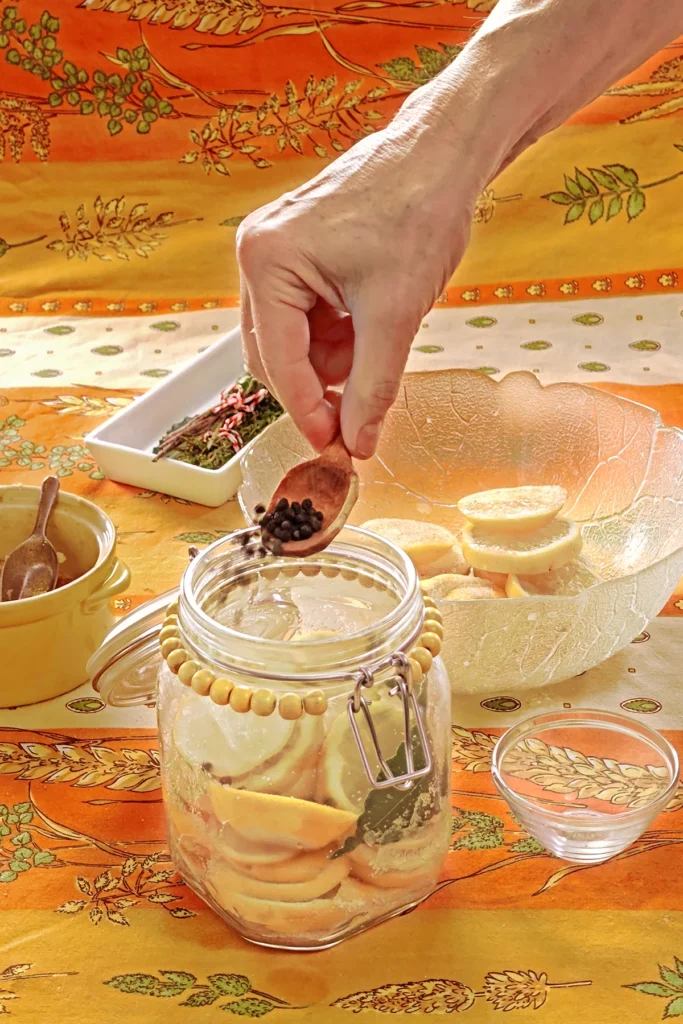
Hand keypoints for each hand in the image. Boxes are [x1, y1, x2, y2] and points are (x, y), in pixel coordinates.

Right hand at [237, 112, 480, 457]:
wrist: (445, 153)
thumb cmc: (419, 210)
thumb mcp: (395, 315)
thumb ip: (373, 388)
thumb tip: (357, 443)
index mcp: (268, 261)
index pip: (279, 363)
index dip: (308, 412)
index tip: (334, 447)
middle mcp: (259, 254)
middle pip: (274, 356)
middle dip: (318, 388)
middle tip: (357, 419)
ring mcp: (276, 251)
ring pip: (291, 341)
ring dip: (332, 363)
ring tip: (378, 352)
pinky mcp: (298, 253)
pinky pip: (306, 318)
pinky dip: (338, 338)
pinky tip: (371, 329)